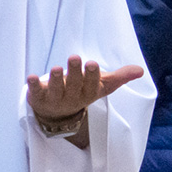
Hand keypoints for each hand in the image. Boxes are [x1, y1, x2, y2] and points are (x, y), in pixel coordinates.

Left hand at [28, 55, 144, 148]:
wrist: (57, 114)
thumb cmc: (81, 92)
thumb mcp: (100, 86)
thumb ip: (119, 77)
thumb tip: (140, 70)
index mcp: (88, 93)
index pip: (91, 85)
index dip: (91, 75)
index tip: (91, 64)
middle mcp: (72, 97)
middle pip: (74, 85)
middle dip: (74, 72)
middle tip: (75, 58)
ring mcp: (55, 99)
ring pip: (56, 89)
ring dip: (56, 79)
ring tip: (56, 68)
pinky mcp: (39, 98)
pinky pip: (36, 92)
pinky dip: (34, 85)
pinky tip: (31, 77)